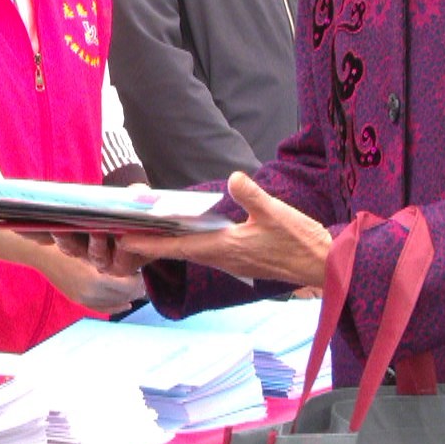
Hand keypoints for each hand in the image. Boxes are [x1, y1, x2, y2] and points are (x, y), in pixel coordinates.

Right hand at [38, 246, 148, 312]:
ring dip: (126, 295)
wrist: (41, 253)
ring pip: (117, 304)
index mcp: (99, 277)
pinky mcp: (79, 301)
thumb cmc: (67, 241)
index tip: (138, 267)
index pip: (132, 286)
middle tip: (137, 274)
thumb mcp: (93, 244)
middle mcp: (94, 293)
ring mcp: (86, 299)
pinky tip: (125, 303)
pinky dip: (116, 306)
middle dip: (135, 286)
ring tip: (131, 284)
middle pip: (126, 296)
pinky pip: (103, 309)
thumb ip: (114, 255)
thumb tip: (137, 258)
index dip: (139, 277)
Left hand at [59, 173, 331, 287]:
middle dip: (148, 244)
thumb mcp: (276, 214)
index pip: (175, 248)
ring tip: (143, 232)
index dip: (147, 244)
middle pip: (176, 251)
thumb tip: (233, 177)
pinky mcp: (240, 258)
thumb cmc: (301, 242)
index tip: (120, 241)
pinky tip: (183, 234)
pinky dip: (186, 244)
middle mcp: (221, 258)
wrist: (325, 266)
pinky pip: (204, 252)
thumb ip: (253, 195)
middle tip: (119, 235)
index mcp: (223, 248)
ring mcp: (230, 260)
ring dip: (166, 244)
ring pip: (189, 252)